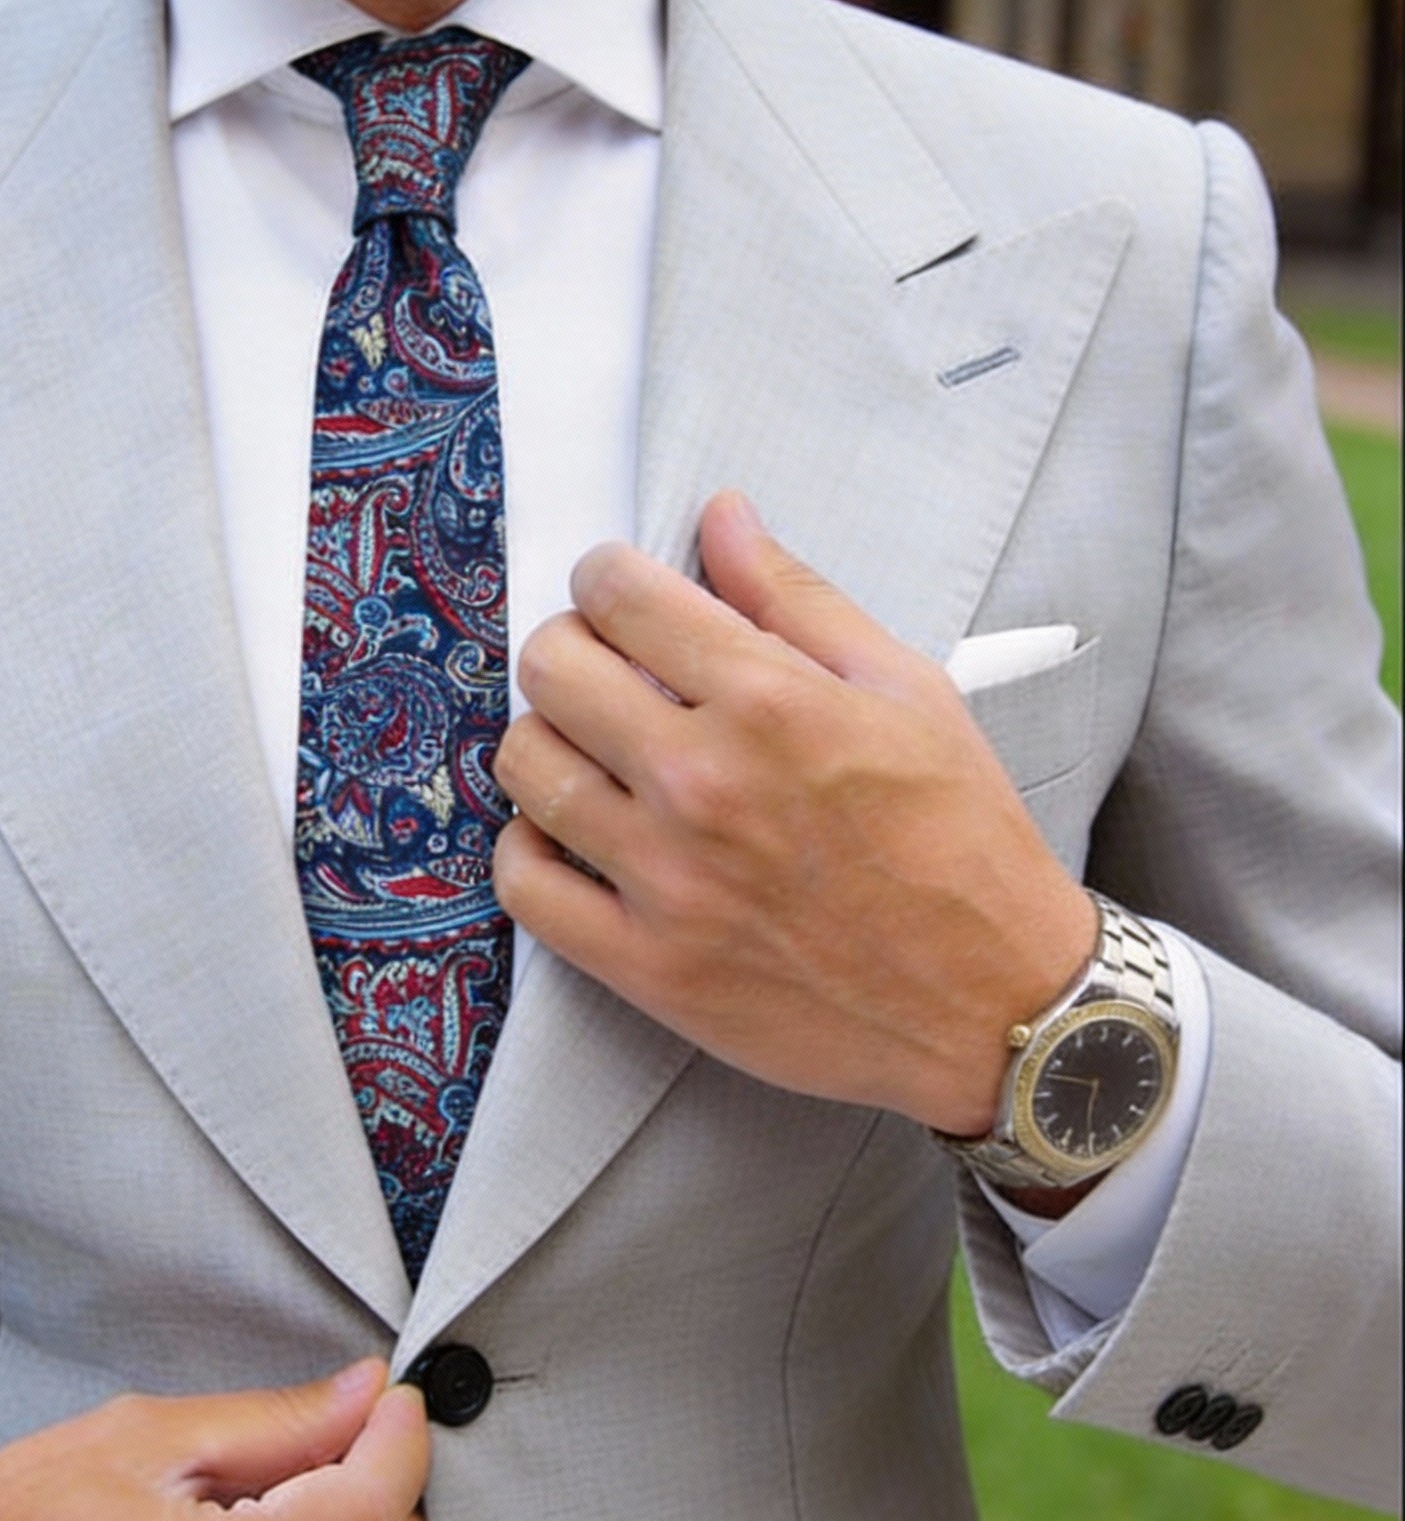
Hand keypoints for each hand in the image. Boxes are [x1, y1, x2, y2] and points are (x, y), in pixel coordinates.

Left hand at [492, 492, 1095, 1136]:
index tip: (621, 595)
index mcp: (770, 701)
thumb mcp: (907, 692)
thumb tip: (721, 515)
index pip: (618, 595)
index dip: (607, 578)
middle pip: (551, 668)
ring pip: (524, 766)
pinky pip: (524, 884)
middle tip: (607, 672)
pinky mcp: (645, 965)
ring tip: (593, 754)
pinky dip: (531, 849)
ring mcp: (665, 879)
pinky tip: (574, 836)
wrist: (996, 1005)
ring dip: (547, 742)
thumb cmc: (962, 843)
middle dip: (571, 648)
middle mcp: (703, 782)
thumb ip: (798, 598)